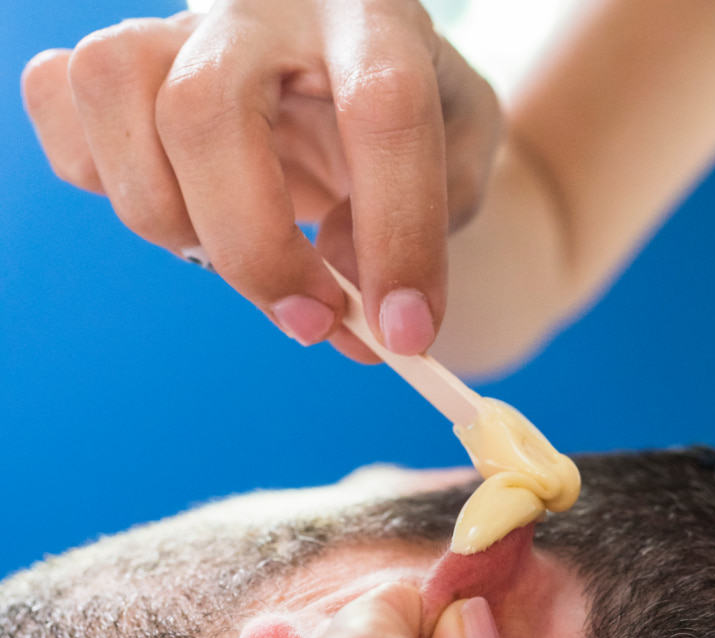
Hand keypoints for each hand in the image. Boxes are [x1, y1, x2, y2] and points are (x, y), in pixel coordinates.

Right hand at [21, 0, 501, 356]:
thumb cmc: (418, 128)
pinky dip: (103, 177)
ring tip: (233, 257)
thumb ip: (427, 225)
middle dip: (255, 250)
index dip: (396, 234)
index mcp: (375, 21)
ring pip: (113, 93)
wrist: (357, 72)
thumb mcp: (459, 170)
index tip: (405, 333)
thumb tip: (336, 281)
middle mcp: (269, 5)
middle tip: (312, 321)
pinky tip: (180, 210)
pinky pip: (61, 99)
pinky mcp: (128, 56)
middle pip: (206, 111)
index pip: (383, 109)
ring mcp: (182, 22)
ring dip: (168, 216)